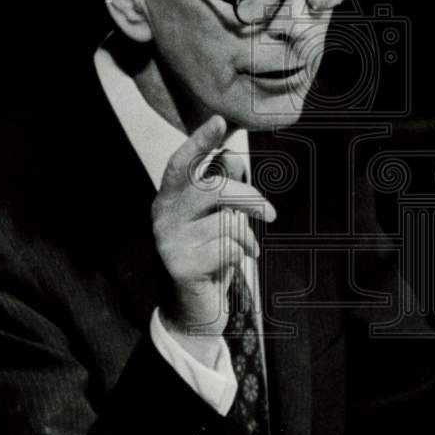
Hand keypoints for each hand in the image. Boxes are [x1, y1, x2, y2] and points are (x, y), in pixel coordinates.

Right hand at [152, 115, 275, 360]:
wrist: (191, 313)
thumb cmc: (206, 259)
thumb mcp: (214, 221)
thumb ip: (220, 189)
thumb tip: (232, 155)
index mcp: (168, 200)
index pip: (182, 164)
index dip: (200, 142)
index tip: (220, 121)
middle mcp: (162, 217)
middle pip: (212, 188)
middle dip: (248, 197)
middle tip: (272, 214)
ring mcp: (168, 242)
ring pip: (226, 220)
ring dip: (246, 236)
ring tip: (246, 247)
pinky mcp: (180, 266)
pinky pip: (228, 247)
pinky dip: (242, 253)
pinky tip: (237, 263)